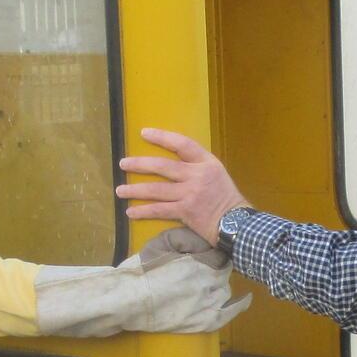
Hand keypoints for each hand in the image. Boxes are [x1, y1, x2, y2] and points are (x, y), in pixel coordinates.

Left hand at [116, 128, 250, 243]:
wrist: (236, 223)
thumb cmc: (227, 198)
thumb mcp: (217, 174)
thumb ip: (197, 167)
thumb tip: (173, 165)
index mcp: (206, 162)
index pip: (182, 144)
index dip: (161, 137)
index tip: (144, 133)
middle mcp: (196, 175)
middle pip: (162, 166)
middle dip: (139, 164)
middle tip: (123, 163)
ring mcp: (190, 194)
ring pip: (156, 189)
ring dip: (135, 190)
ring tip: (120, 190)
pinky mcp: (185, 211)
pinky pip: (159, 210)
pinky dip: (143, 211)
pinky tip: (130, 212)